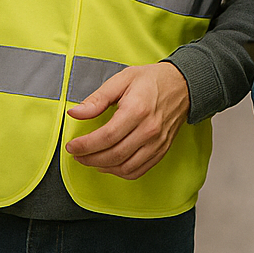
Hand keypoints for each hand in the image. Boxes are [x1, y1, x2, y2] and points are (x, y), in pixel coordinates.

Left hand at [64, 62, 190, 179]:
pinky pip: (138, 170)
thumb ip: (98, 98)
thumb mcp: (122, 80)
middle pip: (114, 155)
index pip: (107, 136)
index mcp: (137, 110)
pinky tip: (109, 165)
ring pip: (125, 167)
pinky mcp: (161, 150)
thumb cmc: (151, 81)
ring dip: (103, 167)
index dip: (85, 145)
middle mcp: (149, 129)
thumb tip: (75, 113)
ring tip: (90, 160)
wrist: (182, 85)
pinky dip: (120, 172)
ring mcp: (157, 143)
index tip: (71, 147)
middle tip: (77, 155)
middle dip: (90, 158)